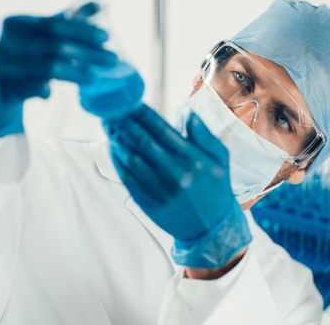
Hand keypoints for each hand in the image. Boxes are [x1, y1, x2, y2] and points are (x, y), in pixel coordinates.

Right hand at [0, 2, 116, 139]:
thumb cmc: (15, 57)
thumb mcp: (34, 35)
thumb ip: (63, 21)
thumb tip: (97, 6)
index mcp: (13, 23)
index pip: (54, 24)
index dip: (82, 31)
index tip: (106, 37)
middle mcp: (5, 41)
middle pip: (56, 46)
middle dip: (88, 53)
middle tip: (112, 59)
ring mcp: (1, 65)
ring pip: (48, 69)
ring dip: (76, 73)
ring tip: (95, 77)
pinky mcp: (1, 88)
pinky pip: (33, 89)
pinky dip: (45, 90)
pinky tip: (51, 93)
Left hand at [105, 105, 251, 267]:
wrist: (212, 229)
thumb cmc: (216, 190)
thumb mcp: (221, 159)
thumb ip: (204, 135)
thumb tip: (187, 114)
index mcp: (192, 159)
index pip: (161, 129)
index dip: (142, 114)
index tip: (130, 101)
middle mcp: (174, 173)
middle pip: (142, 141)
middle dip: (125, 122)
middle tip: (111, 108)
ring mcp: (159, 189)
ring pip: (131, 159)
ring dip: (117, 139)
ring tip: (108, 124)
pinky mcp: (148, 202)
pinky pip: (128, 177)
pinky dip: (118, 160)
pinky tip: (113, 148)